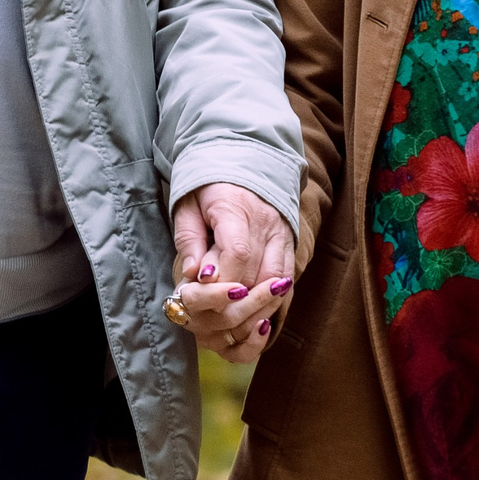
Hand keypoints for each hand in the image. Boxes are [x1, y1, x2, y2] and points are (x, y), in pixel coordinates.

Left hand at [168, 183, 296, 363]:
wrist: (243, 161)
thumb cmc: (207, 187)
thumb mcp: (187, 204)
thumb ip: (189, 238)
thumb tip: (192, 275)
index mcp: (237, 206)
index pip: (237, 251)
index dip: (220, 278)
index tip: (199, 289)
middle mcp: (266, 222)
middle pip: (257, 272)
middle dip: (232, 299)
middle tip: (208, 312)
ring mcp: (282, 234)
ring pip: (276, 281)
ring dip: (253, 306)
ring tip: (230, 318)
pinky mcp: (290, 244)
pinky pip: (285, 279)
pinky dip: (269, 300)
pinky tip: (252, 310)